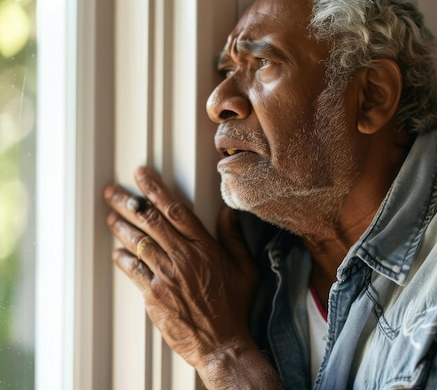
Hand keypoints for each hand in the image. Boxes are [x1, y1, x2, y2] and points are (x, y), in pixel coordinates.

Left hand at [104, 166, 258, 370]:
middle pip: (150, 221)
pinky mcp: (154, 294)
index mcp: (205, 247)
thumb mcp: (244, 269)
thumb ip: (234, 238)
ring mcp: (166, 275)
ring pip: (138, 242)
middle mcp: (183, 256)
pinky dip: (123, 257)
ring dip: (121, 226)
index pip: (176, 210)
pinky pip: (133, 270)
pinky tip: (117, 250)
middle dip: (128, 202)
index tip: (142, 175)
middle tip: (112, 191)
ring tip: (110, 216)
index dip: (156, 189)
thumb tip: (228, 212)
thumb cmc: (234, 306)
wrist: (221, 342)